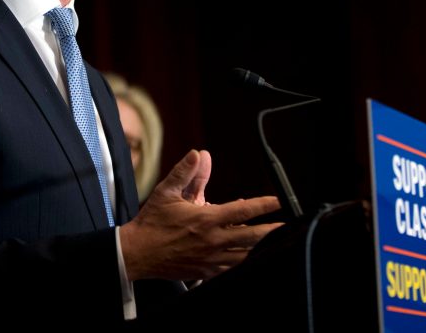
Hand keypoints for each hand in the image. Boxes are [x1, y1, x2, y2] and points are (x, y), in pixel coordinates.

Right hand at [119, 149, 282, 281]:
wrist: (137, 253)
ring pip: (245, 256)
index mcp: (206, 219)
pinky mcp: (206, 272)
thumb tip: (198, 154)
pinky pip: (232, 269)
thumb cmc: (152, 222)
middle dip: (272, 230)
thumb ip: (185, 172)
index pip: (243, 210)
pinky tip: (253, 260)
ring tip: (279, 243)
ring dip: (262, 249)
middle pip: (252, 237)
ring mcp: (211, 259)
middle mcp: (212, 240)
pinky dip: (245, 263)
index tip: (278, 200)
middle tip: (289, 225)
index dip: (264, 204)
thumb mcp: (167, 192)